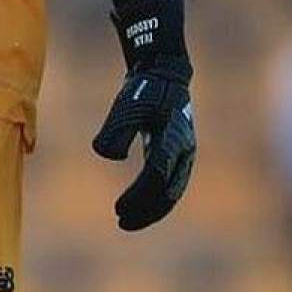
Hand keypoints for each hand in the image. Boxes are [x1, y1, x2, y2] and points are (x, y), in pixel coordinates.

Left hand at [92, 0, 196, 230]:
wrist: (164, 70)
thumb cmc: (144, 87)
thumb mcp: (126, 103)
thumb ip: (116, 129)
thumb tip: (108, 156)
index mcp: (172, 137)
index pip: (155, 176)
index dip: (138, 197)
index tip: (118, 209)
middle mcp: (182, 148)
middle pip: (168, 190)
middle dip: (146, 210)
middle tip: (122, 222)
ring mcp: (182, 150)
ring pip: (172, 189)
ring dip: (152, 207)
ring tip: (128, 220)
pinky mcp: (177, 151)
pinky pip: (170, 182)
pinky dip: (156, 197)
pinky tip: (140, 205)